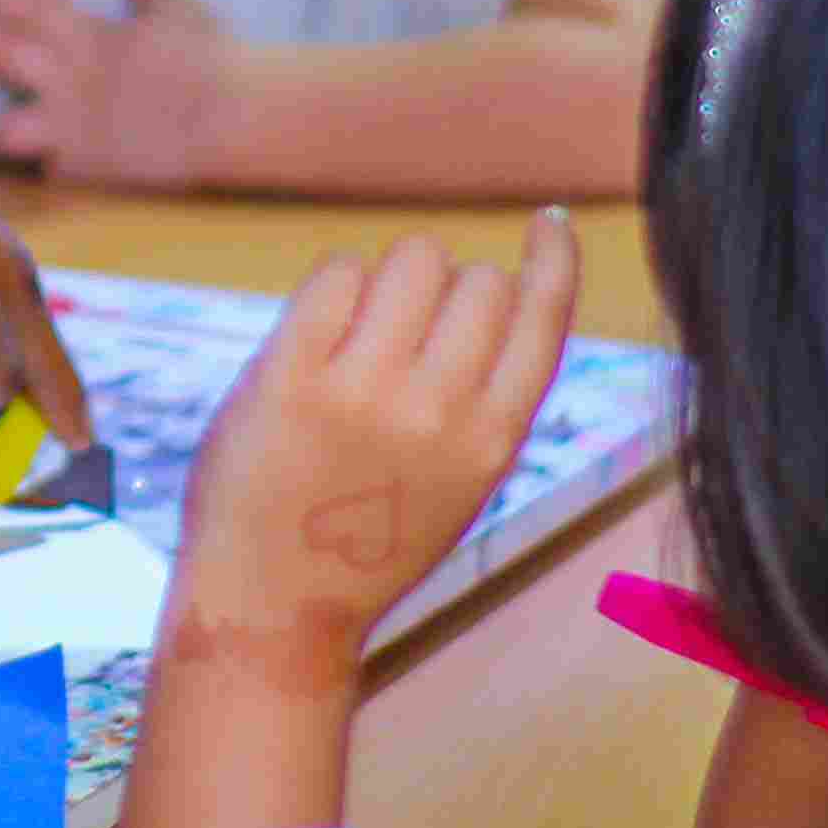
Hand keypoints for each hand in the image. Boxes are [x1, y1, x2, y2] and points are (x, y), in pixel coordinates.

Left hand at [0, 0, 240, 187]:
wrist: (239, 119)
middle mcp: (72, 78)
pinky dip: (21, 171)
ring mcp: (75, 126)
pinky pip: (37, 173)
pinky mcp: (86, 169)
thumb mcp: (176, 7)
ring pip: (4, 128)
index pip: (30, 4)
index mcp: (90, 35)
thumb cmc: (210, 58)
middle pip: (0, 54)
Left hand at [165, 219, 580, 674]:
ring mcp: (363, 391)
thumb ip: (481, 402)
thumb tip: (492, 287)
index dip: (554, 259)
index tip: (550, 222)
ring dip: (388, 280)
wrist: (273, 605)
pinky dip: (332, 287)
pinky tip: (319, 331)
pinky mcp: (291, 376)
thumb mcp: (458, 485)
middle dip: (445, 289)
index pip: (545, 319)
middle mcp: (438, 410)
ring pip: (412, 258)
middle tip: (401, 339)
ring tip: (356, 340)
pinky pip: (336, 273)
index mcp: (492, 441)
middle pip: (476, 277)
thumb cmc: (362, 538)